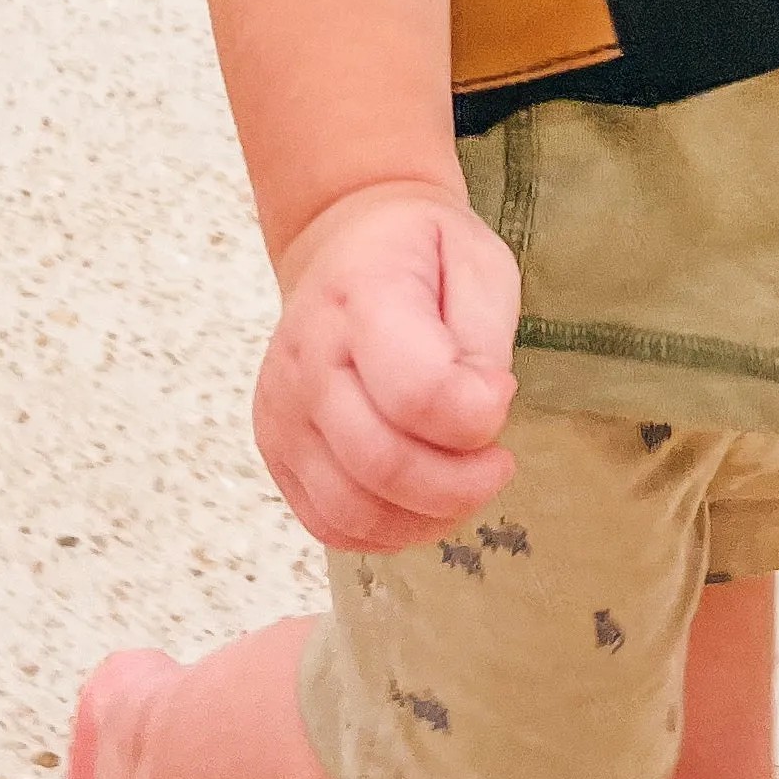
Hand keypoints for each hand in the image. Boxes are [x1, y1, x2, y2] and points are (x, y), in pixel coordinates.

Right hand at [252, 187, 521, 553]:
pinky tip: (422, 499)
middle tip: (497, 461)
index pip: (417, 391)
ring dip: (427, 516)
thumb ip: (486, 340)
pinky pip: (329, 524)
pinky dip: (386, 531)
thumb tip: (481, 412)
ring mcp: (282, 409)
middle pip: (383, 464)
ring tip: (463, 481)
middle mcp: (305, 356)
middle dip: (461, 485)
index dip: (477, 416)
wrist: (346, 247)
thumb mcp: (479, 265)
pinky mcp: (276, 449)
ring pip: (353, 510)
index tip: (502, 393)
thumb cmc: (422, 257)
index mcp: (360, 294)